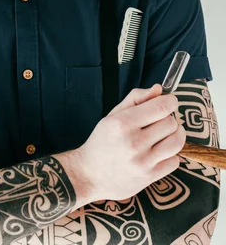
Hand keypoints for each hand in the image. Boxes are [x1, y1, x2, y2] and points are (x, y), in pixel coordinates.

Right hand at [76, 83, 185, 201]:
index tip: (170, 102)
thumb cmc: (102, 142)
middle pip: (171, 123)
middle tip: (162, 120)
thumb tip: (159, 89)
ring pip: (177, 142)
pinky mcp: (150, 177)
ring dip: (176, 135)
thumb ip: (136, 99)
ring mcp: (143, 162)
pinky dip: (171, 154)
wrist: (90, 175)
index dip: (171, 102)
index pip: (160, 107)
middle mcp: (134, 142)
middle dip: (170, 118)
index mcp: (123, 123)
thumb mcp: (112, 115)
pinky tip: (161, 152)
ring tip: (167, 134)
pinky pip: (175, 161)